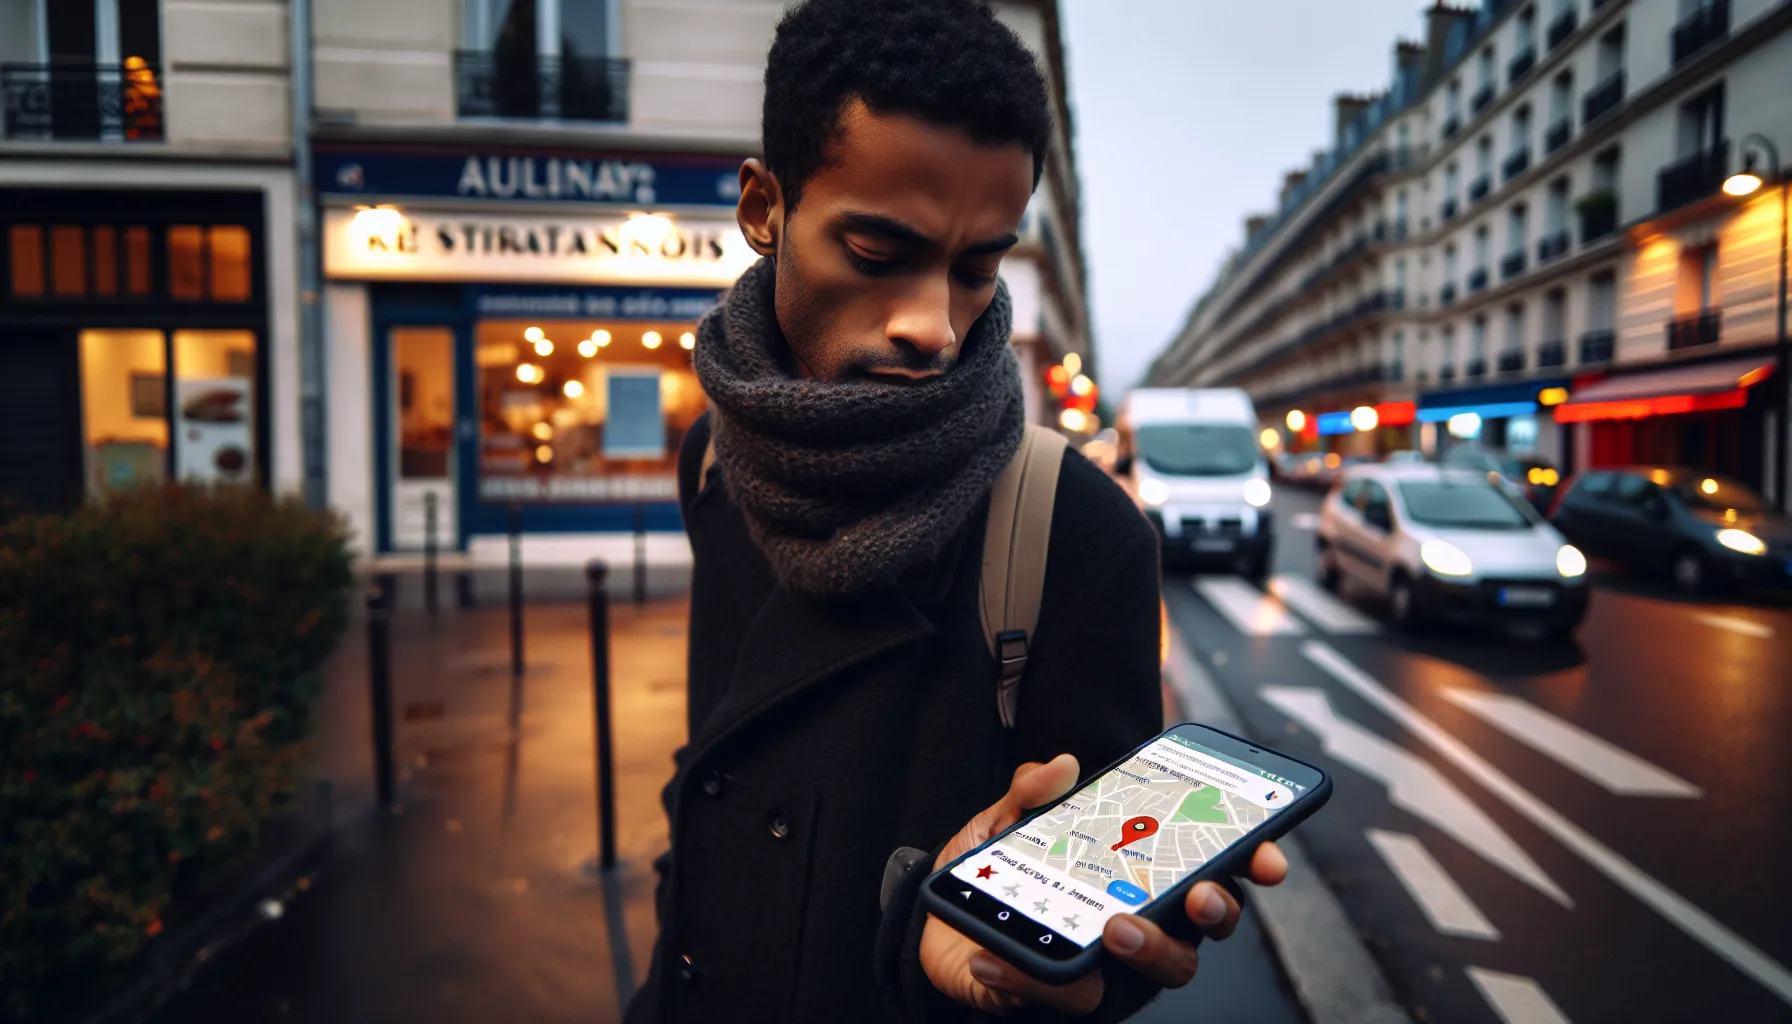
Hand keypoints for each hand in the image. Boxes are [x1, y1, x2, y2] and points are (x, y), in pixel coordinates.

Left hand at [921, 754, 1289, 1015]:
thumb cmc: (994, 873)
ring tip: (1116, 926)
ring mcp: (1115, 963)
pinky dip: (1032, 976)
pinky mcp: (1071, 996)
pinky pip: (1072, 994)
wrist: (937, 926)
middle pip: (1207, 923)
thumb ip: (1031, 791)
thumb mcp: (1002, 821)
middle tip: (1197, 894)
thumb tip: (1062, 765)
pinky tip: (998, 956)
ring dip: (1152, 947)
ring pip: (1166, 968)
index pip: (1212, 862)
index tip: (1267, 859)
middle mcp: (1144, 916)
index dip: (1250, 861)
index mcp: (1141, 867)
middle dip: (1217, 909)